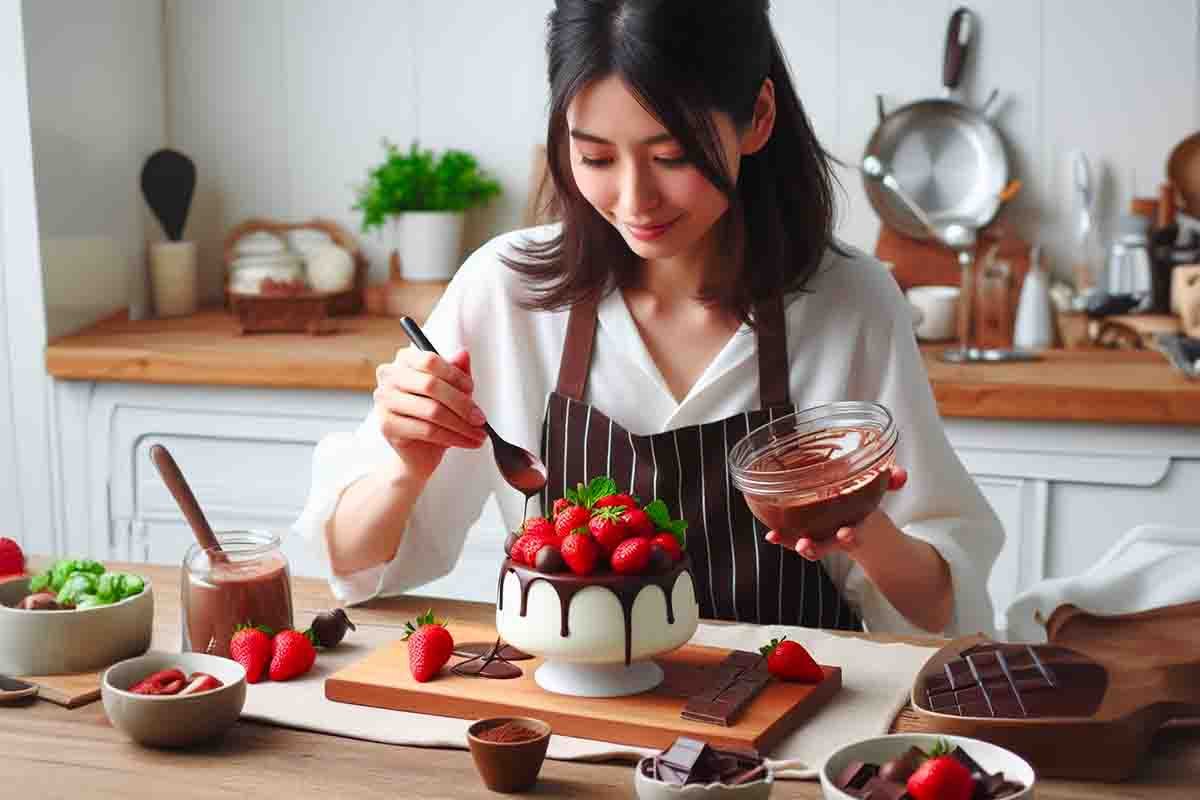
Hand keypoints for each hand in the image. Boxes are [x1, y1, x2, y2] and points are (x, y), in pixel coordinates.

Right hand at [373, 346, 488, 481]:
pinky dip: (453, 438)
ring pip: (431, 411)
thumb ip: (457, 371)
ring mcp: (384, 401)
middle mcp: (389, 377)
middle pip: (430, 385)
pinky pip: (427, 431)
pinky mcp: (387, 426)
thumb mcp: (451, 390)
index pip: (430, 360)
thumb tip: (463, 354)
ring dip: (461, 425)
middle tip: (480, 418)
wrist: (418, 450)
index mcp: (405, 360)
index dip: (455, 375)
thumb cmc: (433, 415)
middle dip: (461, 404)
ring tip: (478, 434)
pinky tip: (466, 441)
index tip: (471, 390)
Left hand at [763, 467, 907, 560]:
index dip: (850, 537)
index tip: (847, 534)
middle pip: (825, 547)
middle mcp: (836, 538)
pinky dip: (781, 536)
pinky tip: (770, 534)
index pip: (855, 537)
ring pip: (806, 545)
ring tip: (776, 537)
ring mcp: (821, 539)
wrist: (861, 531)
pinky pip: (793, 538)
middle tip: (806, 545)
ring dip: (792, 542)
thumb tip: (902, 474)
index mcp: (857, 529)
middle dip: (816, 548)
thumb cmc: (864, 507)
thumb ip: (891, 483)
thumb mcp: (879, 495)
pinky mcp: (806, 534)